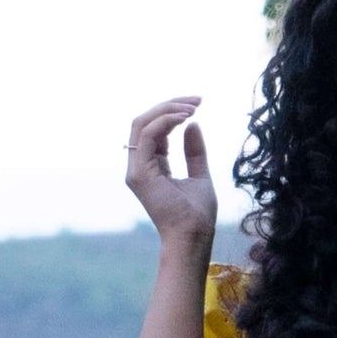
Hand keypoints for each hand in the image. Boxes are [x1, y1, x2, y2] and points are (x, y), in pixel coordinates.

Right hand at [126, 96, 215, 251]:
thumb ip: (194, 151)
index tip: (197, 105)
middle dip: (169, 105)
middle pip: (144, 122)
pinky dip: (165, 121)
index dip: (172, 113)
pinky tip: (185, 117)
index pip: (154, 130)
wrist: (193, 236)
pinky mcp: (140, 173)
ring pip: (142, 124)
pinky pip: (148, 135)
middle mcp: (139, 167)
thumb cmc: (197, 214)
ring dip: (168, 110)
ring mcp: (136, 170)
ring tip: (193, 108)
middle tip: (196, 100)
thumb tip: (193, 124)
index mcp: (151, 167)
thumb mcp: (199, 174)